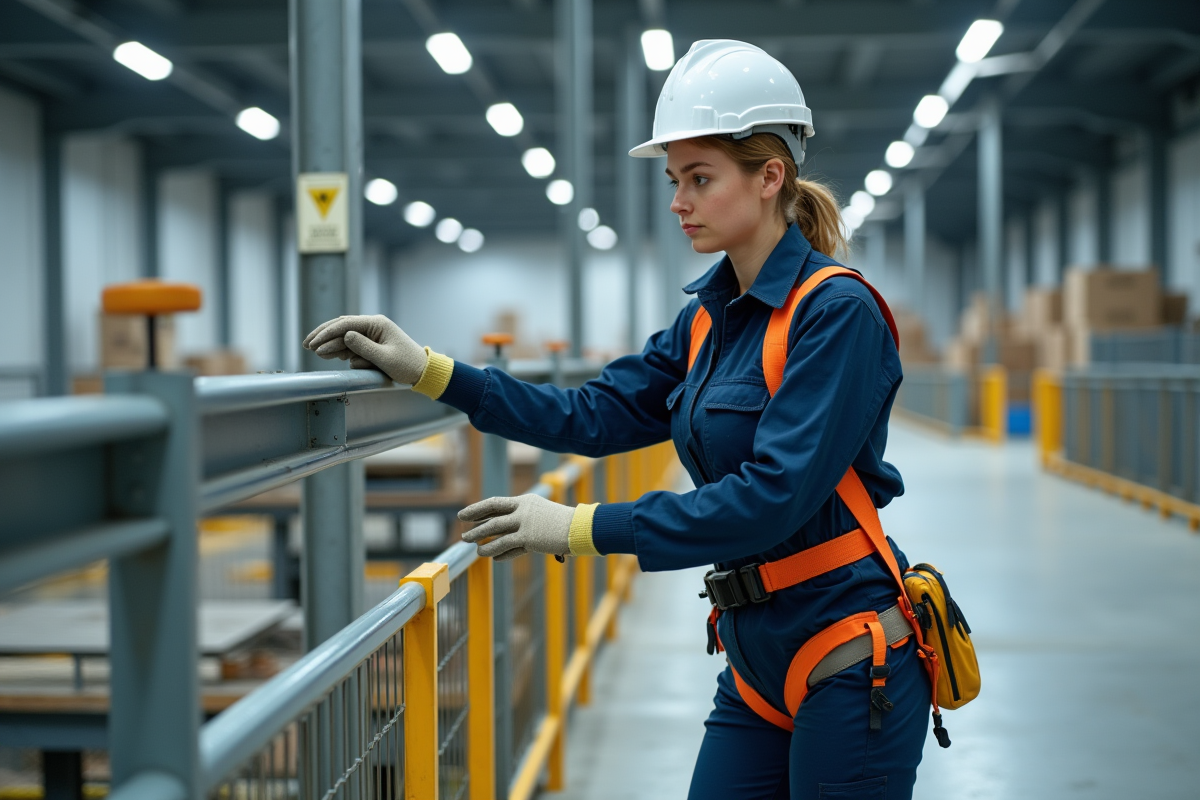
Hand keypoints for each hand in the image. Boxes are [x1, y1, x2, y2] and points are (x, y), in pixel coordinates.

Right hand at [302, 315, 426, 384]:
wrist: (422, 371)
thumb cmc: (407, 364)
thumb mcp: (385, 358)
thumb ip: (364, 347)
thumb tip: (345, 336)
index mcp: (377, 324)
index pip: (346, 324)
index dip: (327, 333)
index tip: (313, 343)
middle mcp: (373, 326)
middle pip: (342, 327)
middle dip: (323, 336)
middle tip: (306, 344)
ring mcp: (372, 334)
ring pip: (345, 336)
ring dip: (330, 344)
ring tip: (314, 351)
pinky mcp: (372, 344)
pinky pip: (352, 344)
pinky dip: (340, 349)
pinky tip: (329, 355)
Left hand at [459, 494, 574, 561]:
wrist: (580, 527)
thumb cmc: (564, 524)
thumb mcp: (541, 515)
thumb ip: (524, 521)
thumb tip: (506, 533)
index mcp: (525, 501)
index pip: (496, 503)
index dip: (478, 509)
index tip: (465, 514)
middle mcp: (523, 509)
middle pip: (492, 515)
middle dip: (475, 523)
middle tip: (463, 531)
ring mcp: (525, 523)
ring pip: (495, 531)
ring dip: (481, 539)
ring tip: (473, 546)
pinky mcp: (529, 537)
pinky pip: (506, 545)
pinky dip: (497, 551)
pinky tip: (490, 556)